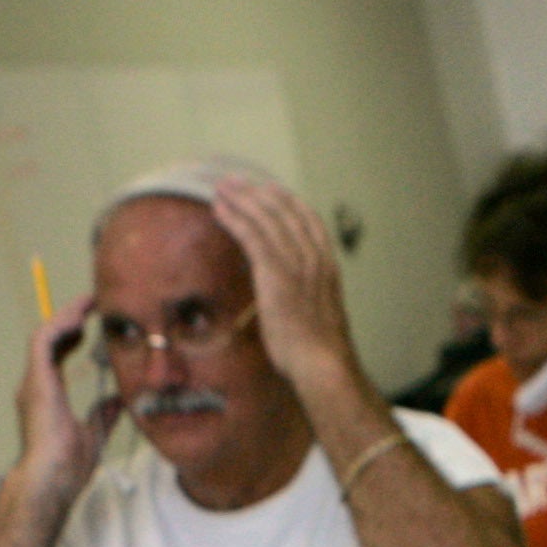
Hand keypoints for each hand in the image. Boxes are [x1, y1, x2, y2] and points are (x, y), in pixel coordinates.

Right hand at [13, 296, 122, 499]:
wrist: (52, 480)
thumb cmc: (68, 467)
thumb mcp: (95, 433)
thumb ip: (104, 413)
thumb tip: (119, 399)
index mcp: (47, 395)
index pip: (57, 354)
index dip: (72, 335)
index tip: (91, 322)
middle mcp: (35, 385)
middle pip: (49, 339)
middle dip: (69, 318)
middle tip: (93, 302)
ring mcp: (33, 382)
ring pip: (45, 335)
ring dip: (66, 316)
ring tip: (88, 303)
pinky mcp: (36, 380)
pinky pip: (44, 340)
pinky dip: (60, 325)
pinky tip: (80, 316)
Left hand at [208, 174, 362, 409]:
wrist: (321, 365)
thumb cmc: (317, 353)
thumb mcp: (317, 318)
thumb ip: (305, 300)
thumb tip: (289, 301)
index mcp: (327, 266)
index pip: (308, 220)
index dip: (286, 201)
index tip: (268, 189)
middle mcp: (314, 258)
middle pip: (285, 211)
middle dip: (258, 193)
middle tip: (235, 181)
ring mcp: (297, 264)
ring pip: (267, 218)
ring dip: (241, 199)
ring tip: (221, 188)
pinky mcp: (277, 273)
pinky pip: (253, 235)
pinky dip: (235, 217)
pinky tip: (220, 209)